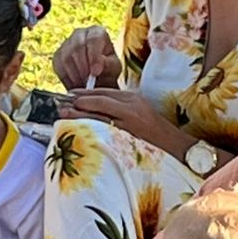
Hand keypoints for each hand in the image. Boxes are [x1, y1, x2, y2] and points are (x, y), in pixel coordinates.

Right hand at [54, 25, 121, 89]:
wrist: (96, 78)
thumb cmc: (108, 70)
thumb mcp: (114, 68)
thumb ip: (109, 65)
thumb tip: (97, 67)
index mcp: (97, 32)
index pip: (93, 39)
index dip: (94, 56)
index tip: (95, 72)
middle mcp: (80, 33)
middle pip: (77, 47)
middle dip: (83, 68)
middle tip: (88, 83)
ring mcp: (66, 43)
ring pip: (66, 58)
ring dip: (75, 75)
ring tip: (84, 85)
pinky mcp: (57, 56)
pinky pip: (58, 67)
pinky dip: (66, 79)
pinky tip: (75, 85)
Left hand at [64, 88, 179, 150]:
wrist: (174, 146)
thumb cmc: (155, 133)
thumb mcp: (139, 113)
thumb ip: (121, 109)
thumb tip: (98, 109)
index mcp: (132, 98)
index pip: (105, 92)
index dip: (86, 93)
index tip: (72, 95)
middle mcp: (130, 105)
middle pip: (100, 99)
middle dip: (80, 100)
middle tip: (63, 103)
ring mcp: (130, 119)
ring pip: (99, 112)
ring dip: (80, 112)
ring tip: (65, 113)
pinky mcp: (128, 133)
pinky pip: (105, 128)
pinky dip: (91, 126)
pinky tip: (80, 127)